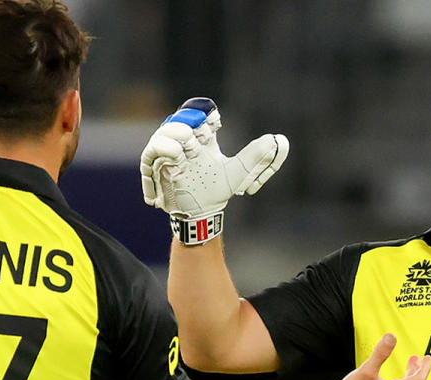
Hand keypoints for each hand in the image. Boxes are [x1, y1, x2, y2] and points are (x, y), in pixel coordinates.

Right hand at [139, 97, 288, 221]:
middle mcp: (183, 140)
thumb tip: (278, 140)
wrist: (200, 214)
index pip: (200, 112)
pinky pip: (152, 154)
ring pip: (164, 132)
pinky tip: (175, 165)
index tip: (215, 123)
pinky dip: (163, 155)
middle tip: (200, 137)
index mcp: (203, 137)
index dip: (206, 113)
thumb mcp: (238, 172)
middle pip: (181, 117)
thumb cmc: (216, 191)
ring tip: (186, 152)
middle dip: (190, 123)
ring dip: (175, 138)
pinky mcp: (156, 167)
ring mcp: (167, 152)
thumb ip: (256, 156)